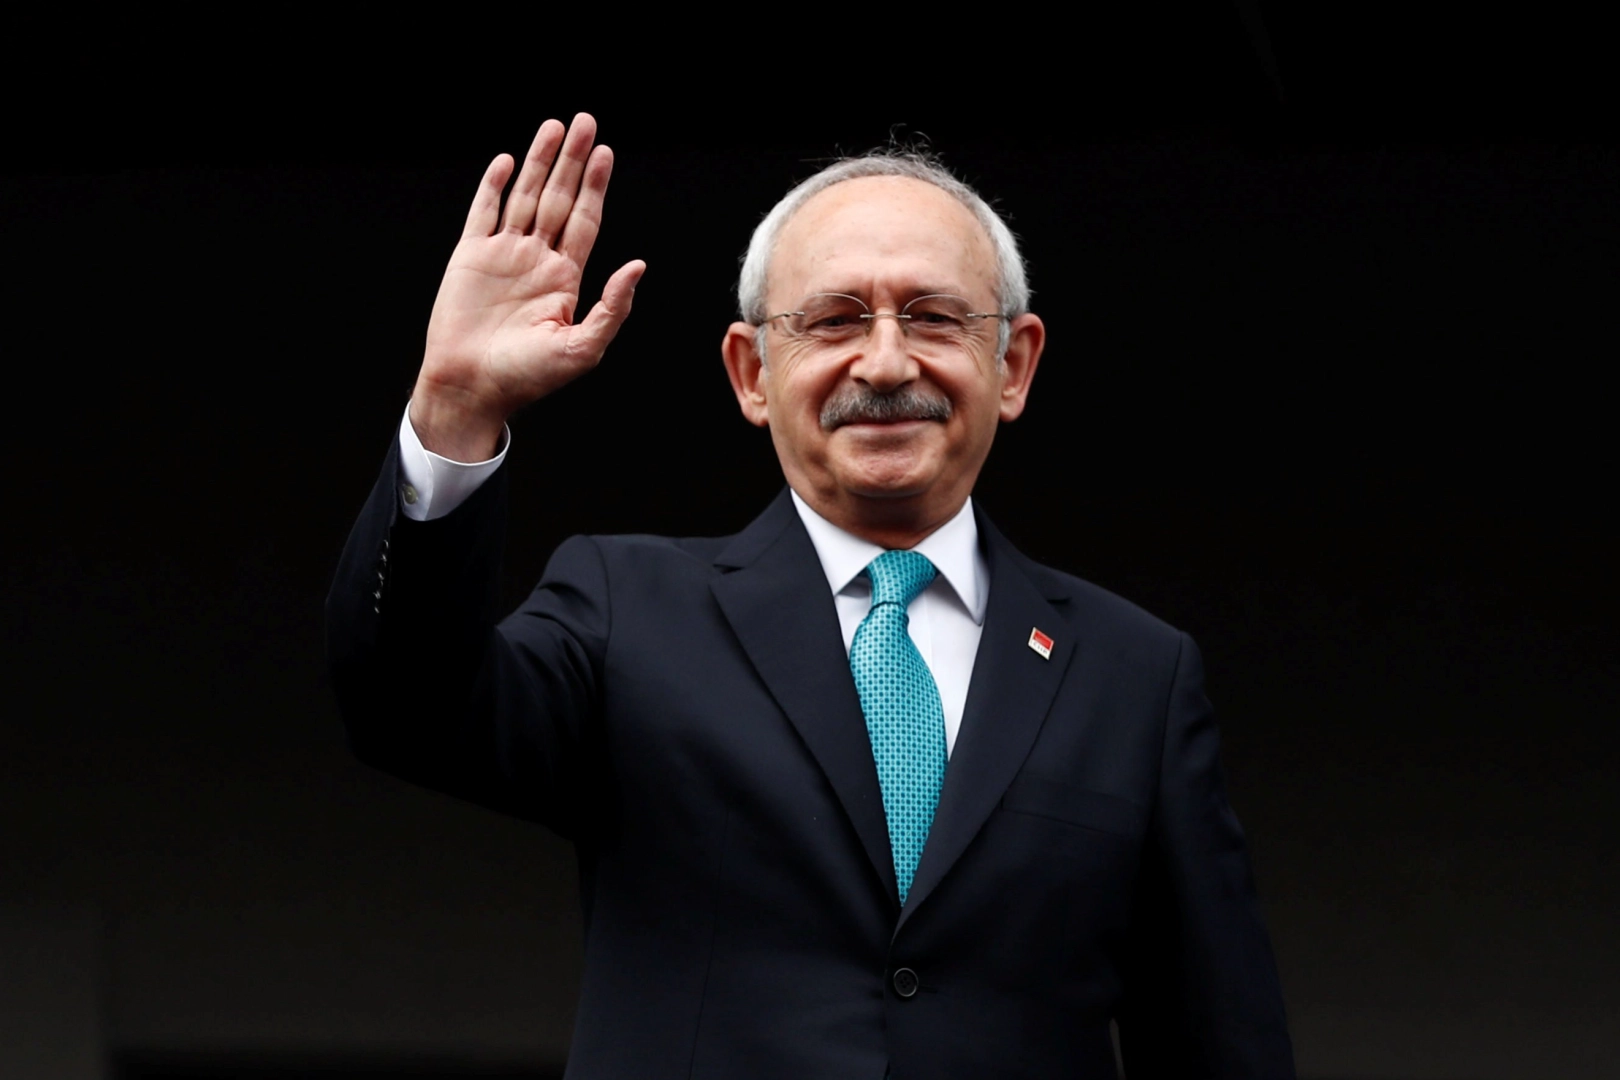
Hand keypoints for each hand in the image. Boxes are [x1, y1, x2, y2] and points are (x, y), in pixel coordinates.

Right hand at [410, 114, 644, 460]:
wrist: (472, 387)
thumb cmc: (527, 377)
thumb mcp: (582, 348)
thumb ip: (613, 307)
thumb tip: (638, 266)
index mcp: (565, 279)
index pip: (585, 221)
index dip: (596, 187)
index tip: (606, 153)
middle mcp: (537, 260)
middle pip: (559, 198)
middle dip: (573, 161)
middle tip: (586, 122)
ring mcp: (503, 255)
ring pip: (525, 196)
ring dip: (540, 162)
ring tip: (554, 126)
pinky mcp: (470, 257)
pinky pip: (484, 212)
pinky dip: (493, 186)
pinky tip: (508, 161)